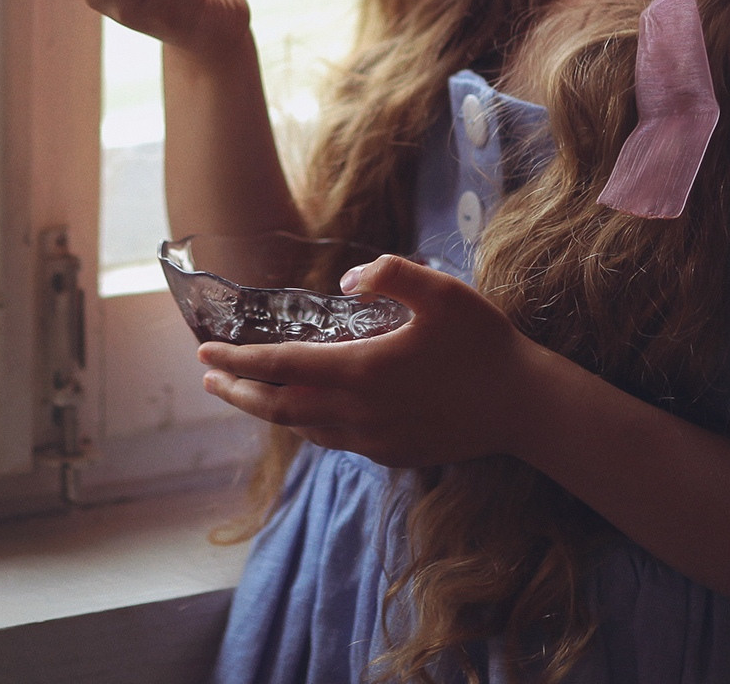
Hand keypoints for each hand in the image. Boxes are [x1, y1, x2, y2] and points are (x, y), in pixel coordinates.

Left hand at [196, 254, 550, 468]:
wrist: (525, 407)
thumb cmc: (484, 343)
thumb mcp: (441, 292)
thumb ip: (389, 276)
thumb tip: (347, 281)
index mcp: (361, 370)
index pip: (281, 367)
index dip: (238, 361)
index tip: (204, 353)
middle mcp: (358, 412)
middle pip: (279, 408)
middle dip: (238, 393)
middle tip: (208, 379)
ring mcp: (375, 439)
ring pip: (305, 429)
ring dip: (270, 411)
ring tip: (249, 394)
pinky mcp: (392, 453)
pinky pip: (335, 440)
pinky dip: (308, 424)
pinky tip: (309, 412)